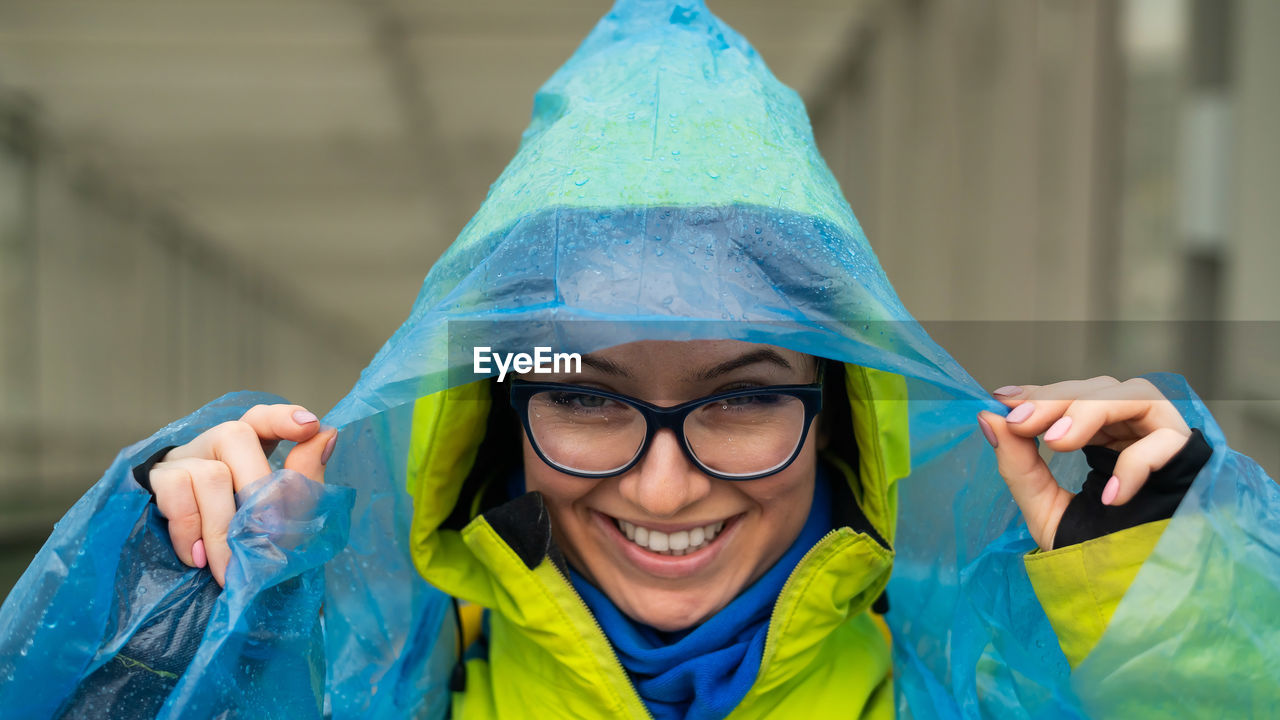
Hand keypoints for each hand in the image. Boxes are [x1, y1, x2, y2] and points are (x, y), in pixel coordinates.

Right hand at [147, 404, 337, 585]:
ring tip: (227, 568)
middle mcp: (213, 446)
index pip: (261, 418)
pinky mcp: (153, 481)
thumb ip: (302, 479)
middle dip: (256, 492)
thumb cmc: (241, 542)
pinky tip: (197, 557)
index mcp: (247, 448)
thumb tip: (327, 435)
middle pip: (236, 438)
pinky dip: (189, 528)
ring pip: (209, 472)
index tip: (309, 426)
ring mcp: (181, 460)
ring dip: (222, 527)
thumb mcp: (280, 517)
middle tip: (266, 539)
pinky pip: (174, 489)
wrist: (192, 583)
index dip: (281, 417)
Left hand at [976, 377, 1190, 550]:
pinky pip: (1167, 441)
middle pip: (1100, 389)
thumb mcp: (1045, 508)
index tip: (1003, 400)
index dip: (1040, 393)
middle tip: (1021, 423)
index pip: (1073, 397)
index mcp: (1103, 438)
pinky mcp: (1191, 461)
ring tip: (1056, 442)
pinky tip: (1110, 495)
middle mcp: (1135, 432)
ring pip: (1135, 396)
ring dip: (1089, 411)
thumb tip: (987, 417)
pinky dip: (1135, 461)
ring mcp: (1165, 442)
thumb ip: (1018, 464)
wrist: (1132, 595)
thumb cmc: (1095, 553)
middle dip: (1056, 400)